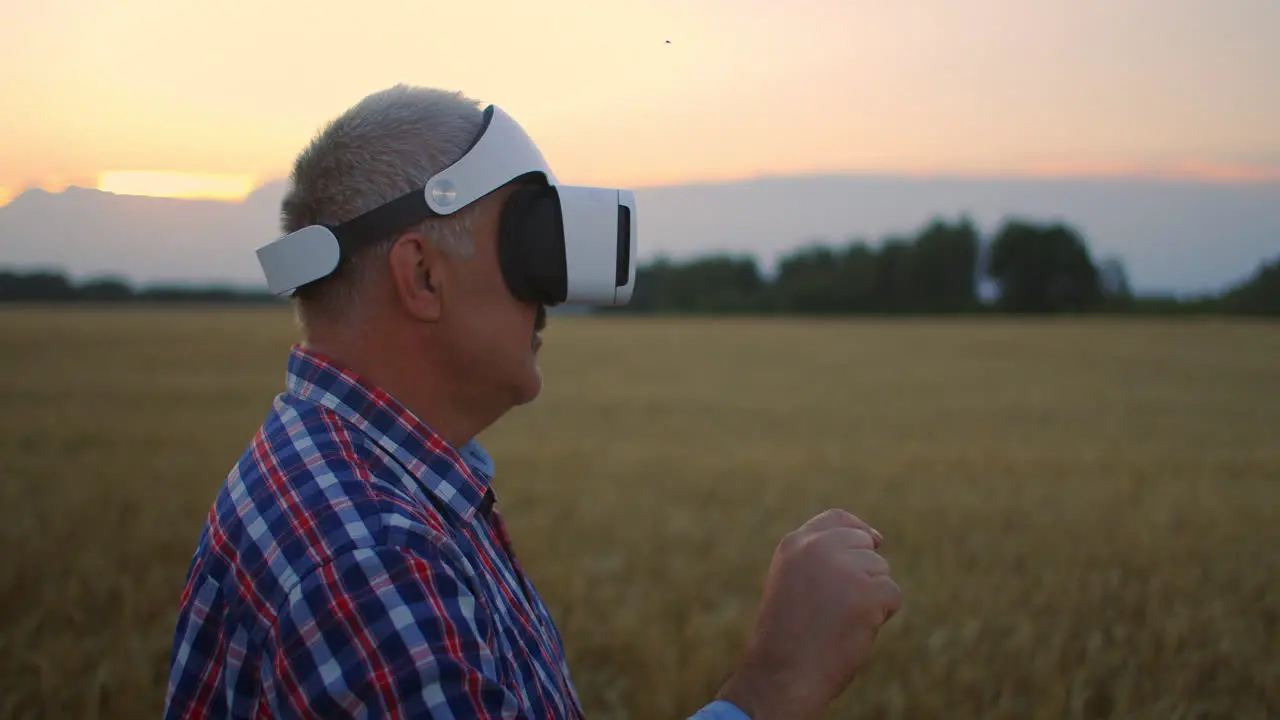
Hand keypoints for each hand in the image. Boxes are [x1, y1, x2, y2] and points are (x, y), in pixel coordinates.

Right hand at [716, 509, 901, 719]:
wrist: (782, 673)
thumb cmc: (787, 636)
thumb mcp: (792, 582)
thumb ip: (821, 557)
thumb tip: (876, 539)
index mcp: (795, 543)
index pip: (838, 518)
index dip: (859, 529)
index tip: (874, 541)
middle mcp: (819, 547)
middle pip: (865, 545)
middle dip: (864, 572)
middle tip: (840, 606)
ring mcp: (844, 567)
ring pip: (880, 571)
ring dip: (870, 596)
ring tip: (839, 621)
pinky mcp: (867, 592)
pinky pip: (892, 595)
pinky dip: (881, 615)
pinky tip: (853, 630)